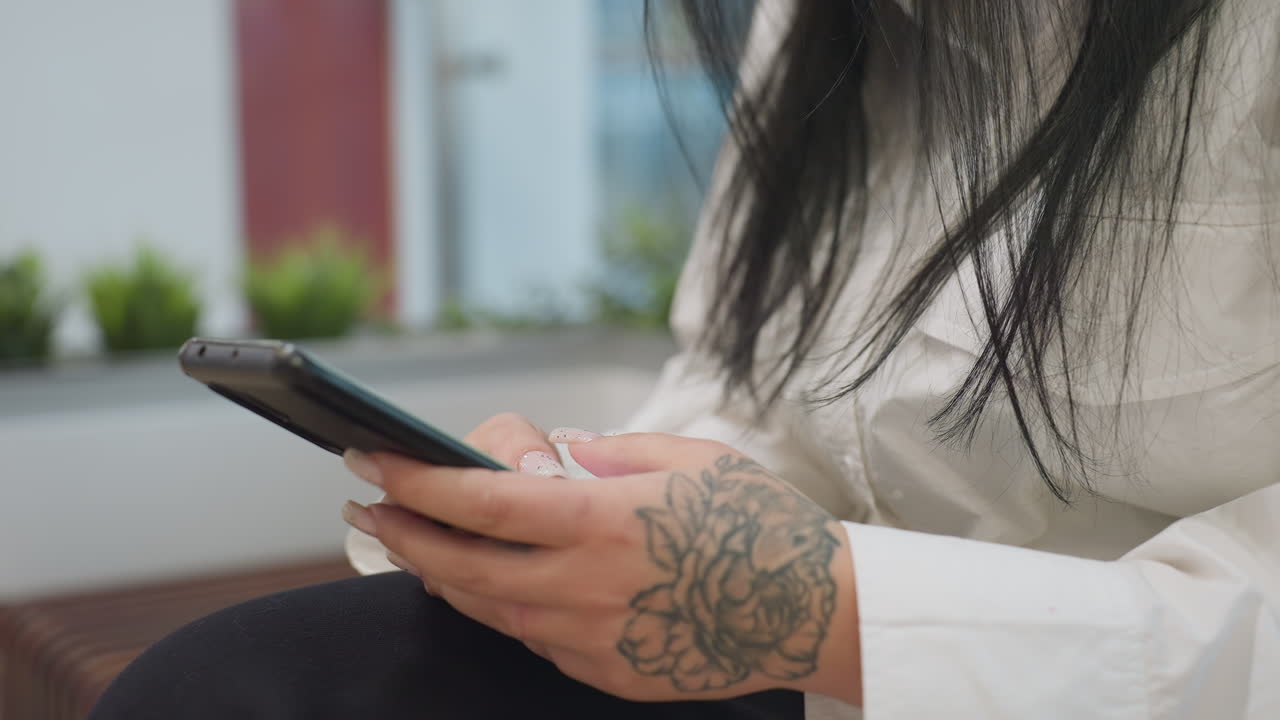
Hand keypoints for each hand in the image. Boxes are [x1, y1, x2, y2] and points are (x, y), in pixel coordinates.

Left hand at [342, 426, 860, 704]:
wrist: (816, 612)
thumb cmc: (762, 525)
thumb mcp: (695, 458)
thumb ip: (616, 451)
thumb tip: (562, 453)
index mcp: (605, 520)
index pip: (483, 500)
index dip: (418, 481)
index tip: (374, 460)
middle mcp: (587, 585)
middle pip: (464, 565)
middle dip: (404, 533)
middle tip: (366, 508)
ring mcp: (593, 637)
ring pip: (489, 608)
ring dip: (441, 573)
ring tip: (412, 542)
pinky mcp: (608, 672)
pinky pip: (534, 638)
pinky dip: (502, 607)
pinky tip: (492, 584)